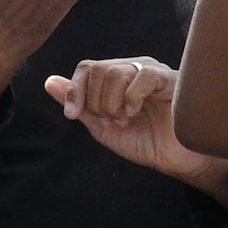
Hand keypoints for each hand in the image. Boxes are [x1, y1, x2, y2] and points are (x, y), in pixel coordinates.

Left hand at [48, 55, 227, 194]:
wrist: (177, 160)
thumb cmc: (146, 143)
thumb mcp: (104, 127)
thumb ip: (80, 104)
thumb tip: (49, 81)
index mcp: (118, 78)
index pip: (87, 68)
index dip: (74, 90)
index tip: (73, 115)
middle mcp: (134, 69)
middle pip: (97, 69)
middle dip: (96, 101)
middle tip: (113, 121)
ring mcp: (152, 71)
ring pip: (115, 71)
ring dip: (112, 103)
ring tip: (126, 119)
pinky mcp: (169, 78)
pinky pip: (141, 76)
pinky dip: (130, 98)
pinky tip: (135, 112)